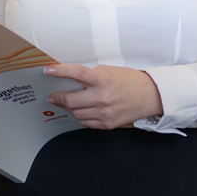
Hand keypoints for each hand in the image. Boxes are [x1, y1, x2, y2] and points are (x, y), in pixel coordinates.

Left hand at [45, 64, 163, 129]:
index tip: (47, 71)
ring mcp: (105, 113)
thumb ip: (89, 77)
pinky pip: (85, 122)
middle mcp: (103, 97)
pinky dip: (80, 116)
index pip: (77, 74)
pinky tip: (81, 110)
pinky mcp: (107, 124)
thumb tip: (69, 82)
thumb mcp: (108, 71)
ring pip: (76, 113)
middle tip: (53, 95)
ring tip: (66, 102)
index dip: (60, 71)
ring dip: (68, 108)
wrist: (149, 96)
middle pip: (71, 101)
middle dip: (58, 97)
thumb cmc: (128, 80)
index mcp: (103, 80)